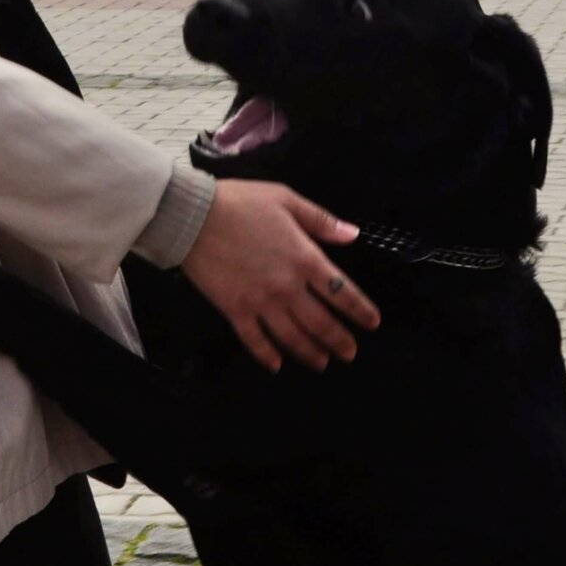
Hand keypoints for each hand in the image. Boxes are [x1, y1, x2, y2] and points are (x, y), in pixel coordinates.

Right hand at [180, 180, 380, 372]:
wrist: (193, 216)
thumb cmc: (241, 202)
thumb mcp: (286, 200)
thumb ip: (321, 220)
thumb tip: (352, 234)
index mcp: (304, 258)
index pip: (342, 292)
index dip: (360, 310)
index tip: (372, 323)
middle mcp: (288, 287)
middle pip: (321, 322)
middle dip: (339, 340)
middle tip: (350, 353)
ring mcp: (261, 302)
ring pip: (292, 337)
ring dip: (310, 353)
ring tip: (322, 362)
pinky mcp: (235, 310)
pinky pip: (254, 341)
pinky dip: (267, 356)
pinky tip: (277, 366)